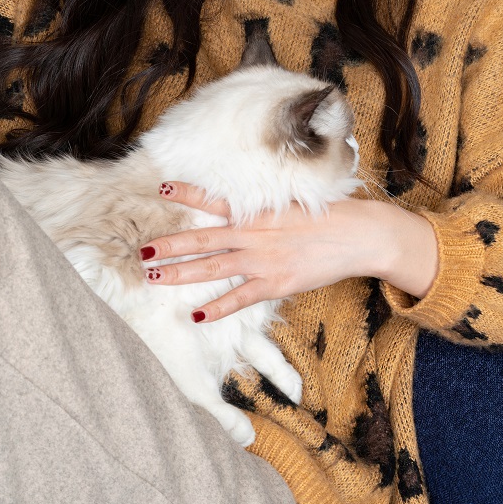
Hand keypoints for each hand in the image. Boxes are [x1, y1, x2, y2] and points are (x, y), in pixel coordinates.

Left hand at [137, 181, 399, 322]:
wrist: (360, 235)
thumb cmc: (330, 217)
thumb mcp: (293, 205)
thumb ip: (264, 212)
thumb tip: (241, 213)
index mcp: (258, 211)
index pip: (214, 200)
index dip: (187, 194)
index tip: (161, 188)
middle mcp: (254, 234)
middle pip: (203, 240)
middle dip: (170, 246)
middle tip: (142, 251)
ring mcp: (263, 260)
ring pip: (213, 268)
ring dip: (181, 274)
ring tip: (154, 277)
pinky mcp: (276, 283)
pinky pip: (240, 298)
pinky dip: (217, 308)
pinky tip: (196, 315)